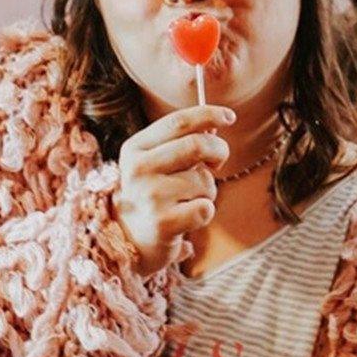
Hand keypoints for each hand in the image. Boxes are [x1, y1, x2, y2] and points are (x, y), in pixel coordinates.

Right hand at [114, 105, 234, 275]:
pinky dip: (205, 213)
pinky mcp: (163, 223)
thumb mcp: (154, 163)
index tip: (229, 116)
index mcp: (135, 148)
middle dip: (219, 151)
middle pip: (197, 145)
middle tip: (218, 162)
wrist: (127, 242)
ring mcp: (150, 196)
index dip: (209, 114)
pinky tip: (187, 219)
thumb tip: (213, 126)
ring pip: (205, 181)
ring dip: (208, 191)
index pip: (178, 122)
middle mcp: (138, 169)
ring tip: (187, 200)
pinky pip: (206, 208)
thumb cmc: (150, 196)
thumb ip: (180, 142)